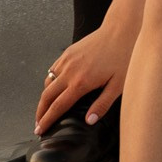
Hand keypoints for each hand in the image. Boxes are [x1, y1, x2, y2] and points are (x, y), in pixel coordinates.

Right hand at [35, 18, 127, 134]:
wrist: (120, 30)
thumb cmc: (123, 56)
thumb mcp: (118, 85)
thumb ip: (102, 104)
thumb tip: (89, 121)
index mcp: (81, 82)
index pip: (58, 107)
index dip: (47, 121)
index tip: (40, 131)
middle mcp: (69, 71)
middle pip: (46, 96)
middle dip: (40, 113)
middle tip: (38, 125)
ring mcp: (67, 60)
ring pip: (48, 82)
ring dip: (44, 98)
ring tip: (46, 110)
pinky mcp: (68, 52)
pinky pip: (53, 70)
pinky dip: (49, 82)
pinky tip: (54, 89)